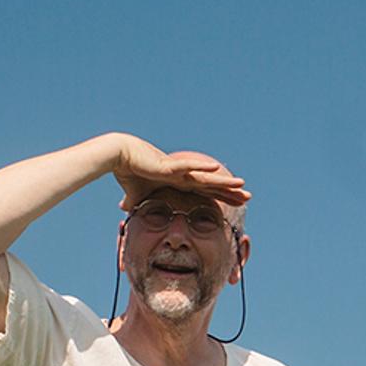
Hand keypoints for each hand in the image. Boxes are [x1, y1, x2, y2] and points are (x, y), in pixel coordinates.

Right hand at [112, 134, 248, 209]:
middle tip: (248, 197)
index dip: (222, 196)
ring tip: (242, 184)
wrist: (117, 156)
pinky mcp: (168, 166)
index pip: (205, 191)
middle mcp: (182, 176)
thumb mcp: (134, 194)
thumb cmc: (127, 172)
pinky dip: (201, 168)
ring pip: (206, 177)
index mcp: (178, 182)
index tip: (237, 202)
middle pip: (211, 185)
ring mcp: (177, 170)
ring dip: (223, 181)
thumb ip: (134, 201)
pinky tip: (216, 168)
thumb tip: (124, 209)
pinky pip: (188, 167)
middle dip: (230, 192)